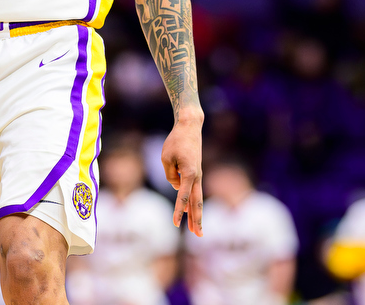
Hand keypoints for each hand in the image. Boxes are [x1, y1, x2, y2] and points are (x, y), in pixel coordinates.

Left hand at [161, 109, 203, 236]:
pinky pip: (194, 191)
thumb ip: (169, 175)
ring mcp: (197, 175)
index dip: (179, 211)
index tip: (176, 224)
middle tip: (199, 236)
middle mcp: (196, 176)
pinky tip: (190, 211)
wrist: (190, 127)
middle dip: (197, 220)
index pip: (183, 196)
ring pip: (197, 199)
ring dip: (196, 214)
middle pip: (197, 203)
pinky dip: (192, 202)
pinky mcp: (195, 172)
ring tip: (197, 231)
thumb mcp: (166, 158)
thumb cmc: (176, 141)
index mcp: (189, 173)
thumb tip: (176, 186)